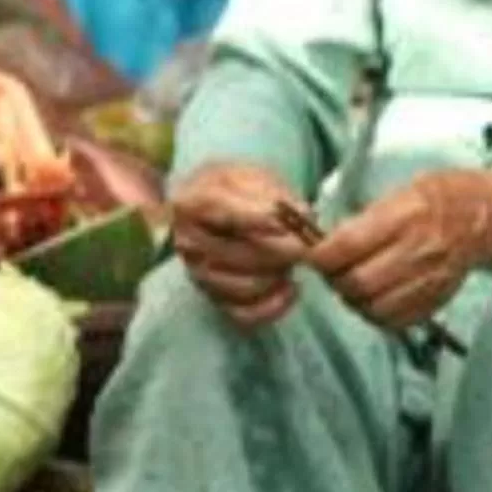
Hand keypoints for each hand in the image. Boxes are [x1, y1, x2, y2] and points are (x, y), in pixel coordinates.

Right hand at [170, 162, 309, 328]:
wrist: (223, 208)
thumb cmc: (240, 190)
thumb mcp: (253, 177)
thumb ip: (274, 194)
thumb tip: (302, 214)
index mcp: (190, 204)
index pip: (224, 216)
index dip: (257, 221)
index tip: (283, 225)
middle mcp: (188, 243)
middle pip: (240, 255)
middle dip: (280, 251)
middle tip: (303, 244)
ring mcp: (199, 274)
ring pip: (246, 286)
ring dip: (278, 275)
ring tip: (292, 260)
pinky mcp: (215, 299)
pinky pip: (246, 315)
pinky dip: (275, 305)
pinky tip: (290, 287)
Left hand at [310, 170, 491, 329]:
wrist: (485, 218)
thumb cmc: (438, 198)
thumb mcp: (400, 192)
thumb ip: (364, 220)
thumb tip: (326, 244)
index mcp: (405, 215)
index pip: (347, 246)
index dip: (321, 256)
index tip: (314, 255)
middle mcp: (419, 250)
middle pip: (358, 283)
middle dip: (335, 280)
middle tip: (332, 272)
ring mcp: (430, 280)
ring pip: (374, 308)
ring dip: (354, 300)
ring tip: (353, 285)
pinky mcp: (437, 300)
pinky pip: (396, 321)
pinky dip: (377, 315)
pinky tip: (375, 299)